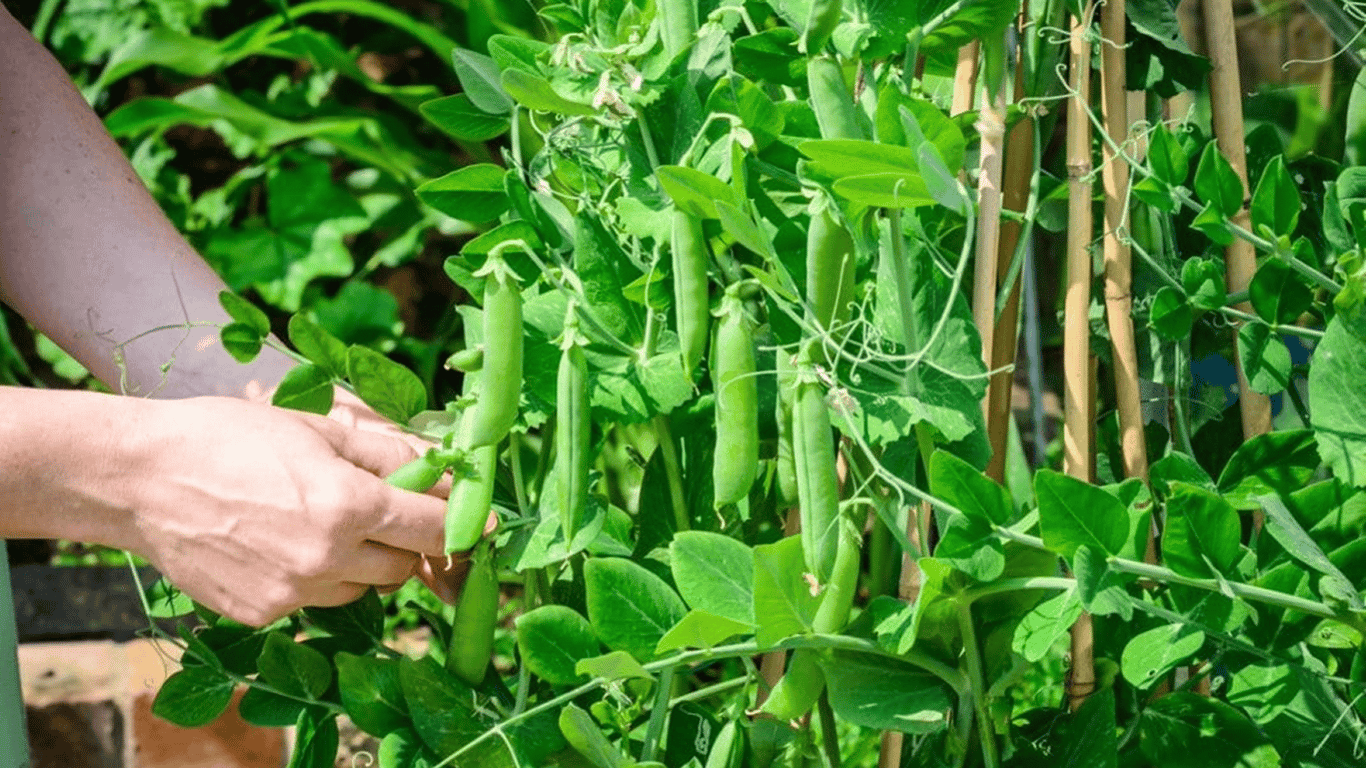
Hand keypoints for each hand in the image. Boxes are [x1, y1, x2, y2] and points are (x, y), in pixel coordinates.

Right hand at [114, 395, 447, 625]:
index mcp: (348, 505)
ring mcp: (292, 594)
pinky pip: (314, 603)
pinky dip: (314, 580)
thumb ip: (389, 455)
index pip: (433, 529)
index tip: (483, 523)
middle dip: (404, 542)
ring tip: (318, 522)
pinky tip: (280, 544)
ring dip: (359, 563)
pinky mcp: (262, 615)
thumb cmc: (231, 438)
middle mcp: (326, 558)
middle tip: (384, 512)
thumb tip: (445, 469)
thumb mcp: (319, 429)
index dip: (462, 525)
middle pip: (402, 567)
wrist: (141, 477)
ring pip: (361, 591)